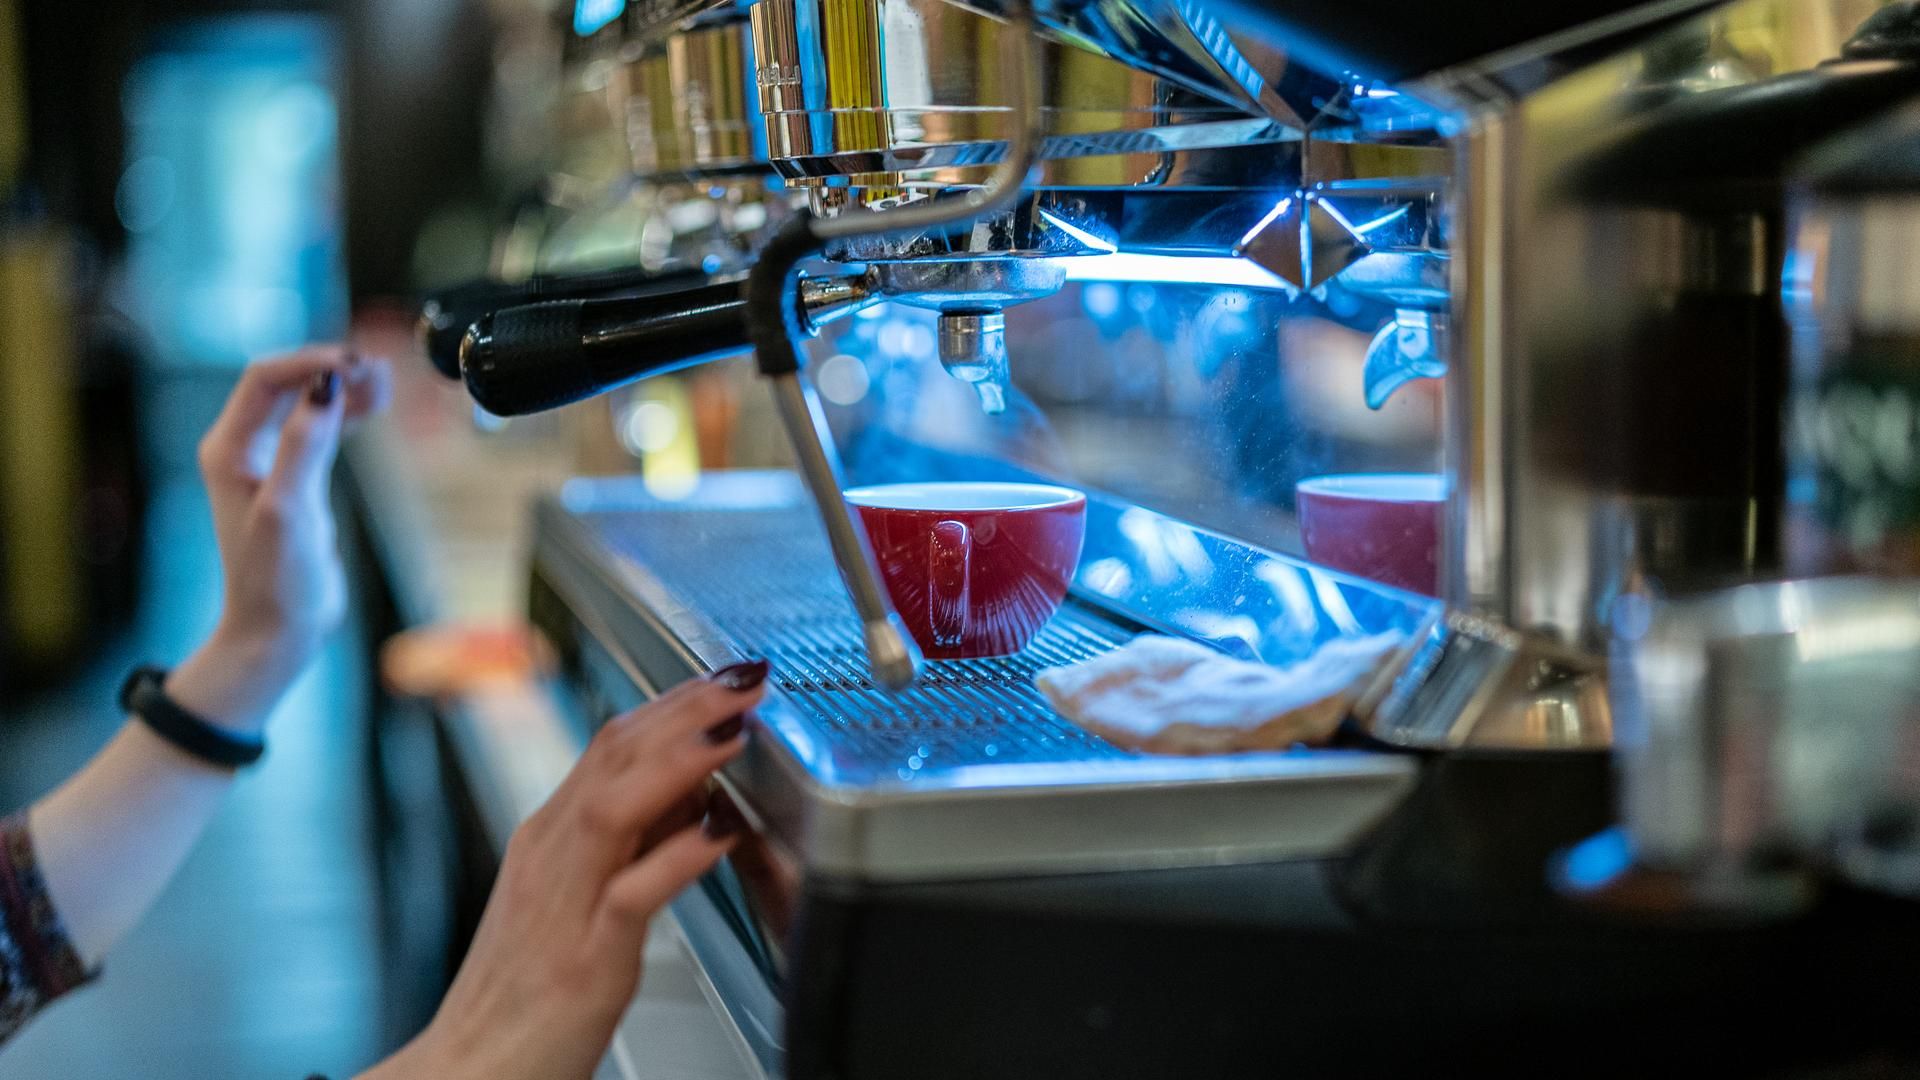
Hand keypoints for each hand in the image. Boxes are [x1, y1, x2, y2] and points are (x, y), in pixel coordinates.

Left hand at [167, 346, 390, 732]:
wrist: (279, 631)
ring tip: (383, 380)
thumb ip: (305, 445)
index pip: (264, 380)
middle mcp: (243, 450)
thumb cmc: (276, 581)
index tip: (354, 363)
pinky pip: (322, 432)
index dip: (309, 363)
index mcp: (228, 450)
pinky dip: (348, 415)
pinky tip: (375, 405)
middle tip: (375, 367)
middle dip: (329, 369)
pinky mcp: (296, 482)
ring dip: (344, 389)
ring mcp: (270, 465)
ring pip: (308, 405)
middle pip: (286, 385)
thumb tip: (325, 388)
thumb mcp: (290, 510)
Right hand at [365, 662, 768, 1079]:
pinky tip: (718, 834)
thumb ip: (634, 842)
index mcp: (551, 838)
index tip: (725, 675)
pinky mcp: (583, 960)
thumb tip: (695, 792)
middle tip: (746, 674)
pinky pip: (629, 895)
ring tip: (734, 726)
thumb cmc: (526, 992)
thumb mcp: (582, 897)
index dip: (673, 703)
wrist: (468, 1071)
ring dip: (680, 760)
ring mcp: (563, 904)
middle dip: (685, 708)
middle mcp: (551, 856)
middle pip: (615, 755)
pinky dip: (675, 858)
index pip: (612, 743)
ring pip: (615, 807)